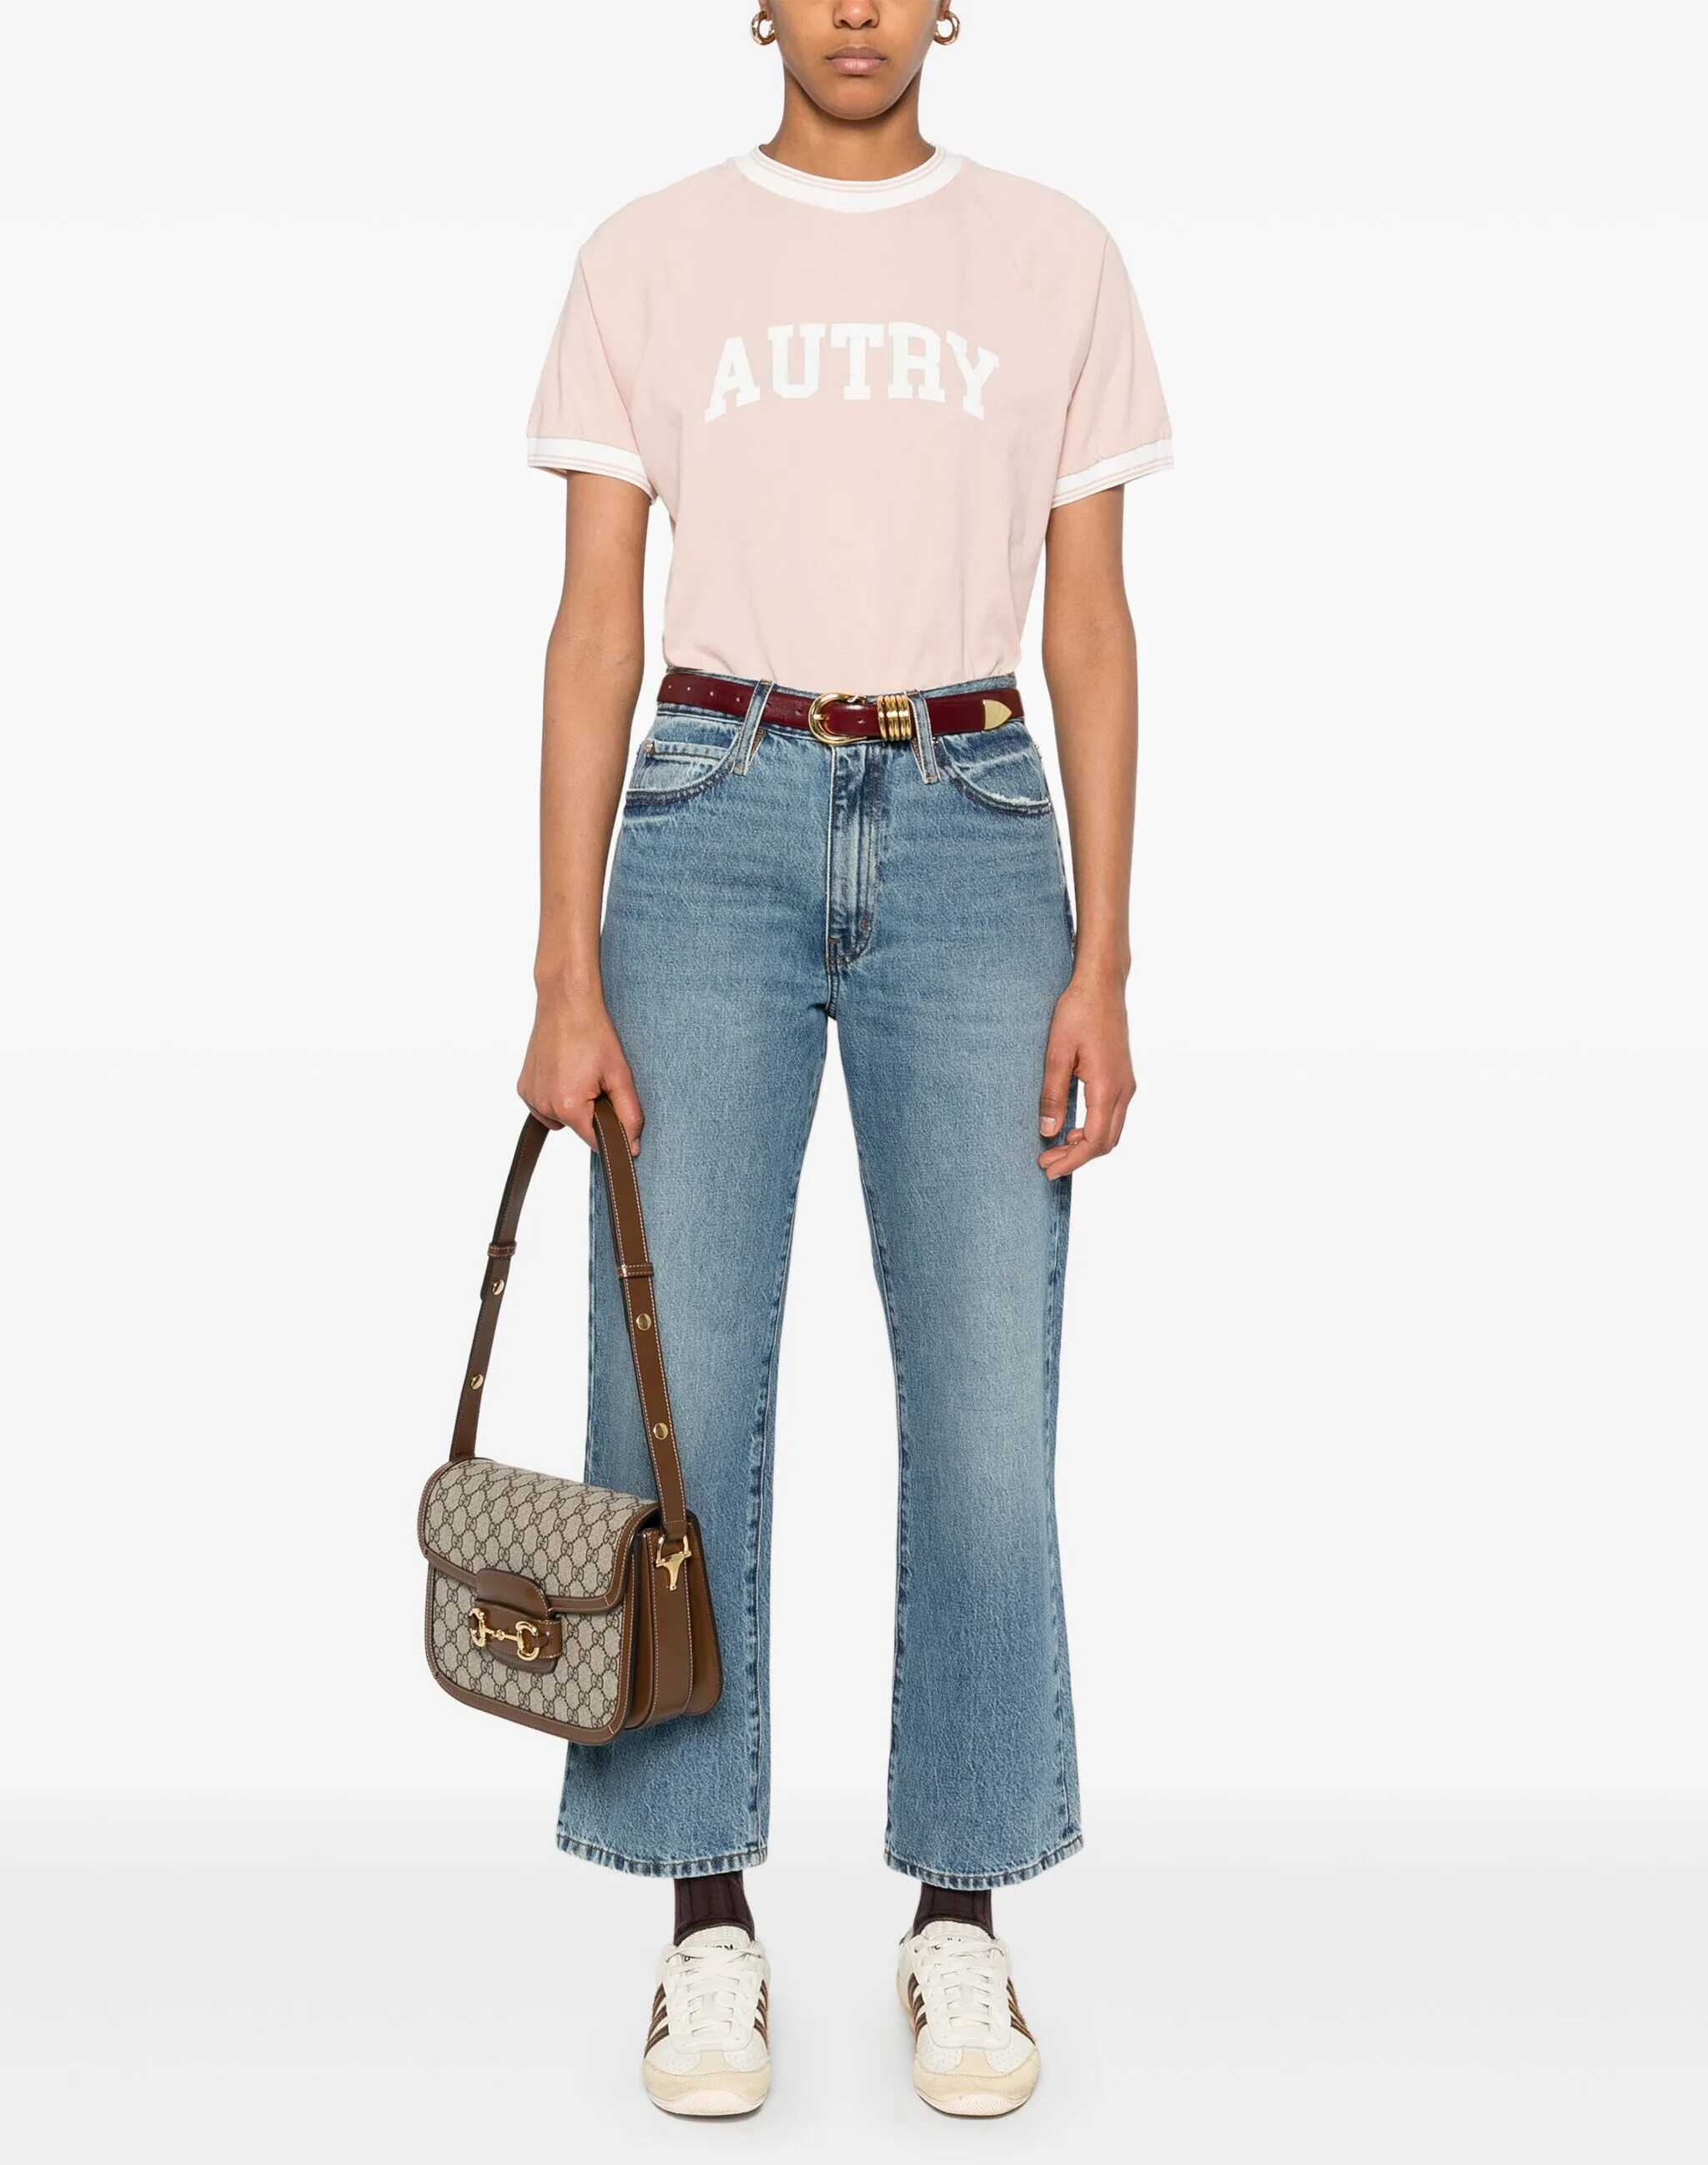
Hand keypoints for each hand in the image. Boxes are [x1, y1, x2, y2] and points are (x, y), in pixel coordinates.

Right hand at [518, 983, 643, 1152]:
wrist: (566, 1003)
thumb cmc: (593, 1033)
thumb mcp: (620, 1075)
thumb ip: (629, 1115)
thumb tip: (632, 1147)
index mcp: (568, 1107)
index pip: (595, 1142)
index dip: (611, 1128)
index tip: (613, 1103)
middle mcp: (544, 1106)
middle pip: (578, 1128)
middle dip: (592, 1112)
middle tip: (596, 1079)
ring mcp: (530, 1097)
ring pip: (560, 1119)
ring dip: (573, 1106)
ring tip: (579, 1073)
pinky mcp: (523, 1088)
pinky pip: (545, 1106)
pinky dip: (556, 1097)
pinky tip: (564, 1073)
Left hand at [1037, 973, 1135, 1179]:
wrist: (1102, 985)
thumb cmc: (1078, 1012)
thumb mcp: (1056, 1052)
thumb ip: (1052, 1094)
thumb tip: (1048, 1131)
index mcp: (1108, 1087)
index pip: (1094, 1140)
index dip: (1071, 1160)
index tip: (1047, 1167)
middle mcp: (1124, 1089)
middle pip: (1107, 1142)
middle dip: (1077, 1157)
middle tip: (1046, 1161)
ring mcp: (1127, 1084)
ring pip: (1112, 1130)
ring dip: (1086, 1145)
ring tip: (1055, 1147)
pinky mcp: (1123, 1077)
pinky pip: (1113, 1115)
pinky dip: (1094, 1129)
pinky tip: (1072, 1127)